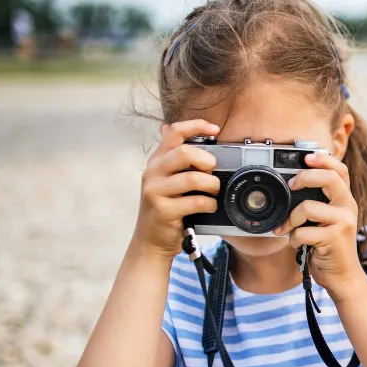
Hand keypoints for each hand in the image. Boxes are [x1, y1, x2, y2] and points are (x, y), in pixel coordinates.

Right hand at [134, 120, 220, 257]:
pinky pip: (197, 202)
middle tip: (212, 171)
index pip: (174, 132)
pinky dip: (209, 204)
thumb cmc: (166, 208)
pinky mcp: (163, 210)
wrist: (151, 241)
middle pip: (185, 153)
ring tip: (213, 192)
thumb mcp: (166, 180)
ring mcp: (155, 191)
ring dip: (211, 185)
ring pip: (193, 178)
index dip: (196, 126)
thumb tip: (168, 128)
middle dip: (207, 161)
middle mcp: (153, 173)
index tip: (215, 129)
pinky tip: (209, 207)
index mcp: (157, 161)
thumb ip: (172, 159)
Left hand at [272, 152, 365, 298]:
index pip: (340, 170)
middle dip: (304, 178)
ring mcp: (342, 222)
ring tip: (287, 228)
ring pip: (308, 207)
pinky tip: (297, 244)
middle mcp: (348, 207)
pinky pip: (302, 232)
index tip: (306, 157)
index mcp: (345, 200)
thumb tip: (291, 185)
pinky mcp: (333, 238)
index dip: (323, 160)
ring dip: (291, 219)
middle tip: (291, 186)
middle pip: (329, 178)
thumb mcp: (328, 220)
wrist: (343, 276)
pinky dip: (293, 239)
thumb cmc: (329, 247)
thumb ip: (318, 203)